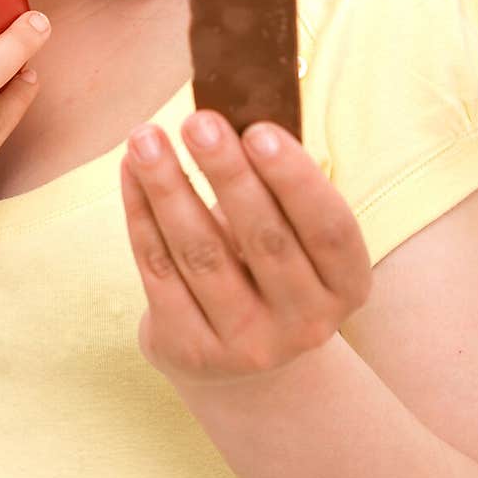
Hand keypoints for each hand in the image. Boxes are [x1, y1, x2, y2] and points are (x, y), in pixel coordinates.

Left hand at [120, 111, 371, 392]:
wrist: (241, 363)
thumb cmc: (269, 268)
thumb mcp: (293, 236)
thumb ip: (275, 187)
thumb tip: (231, 114)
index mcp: (346, 285)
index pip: (329, 229)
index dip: (296, 179)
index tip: (258, 129)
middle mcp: (305, 323)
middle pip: (264, 240)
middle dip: (227, 174)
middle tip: (197, 121)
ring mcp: (247, 345)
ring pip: (200, 254)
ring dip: (169, 187)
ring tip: (146, 137)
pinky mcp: (190, 350)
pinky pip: (158, 271)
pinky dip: (140, 214)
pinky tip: (131, 171)